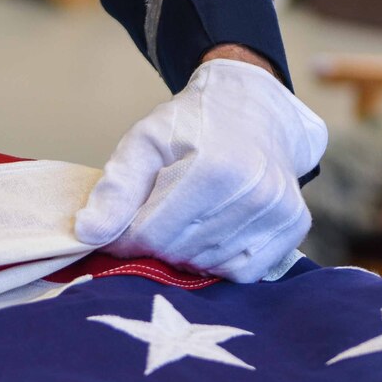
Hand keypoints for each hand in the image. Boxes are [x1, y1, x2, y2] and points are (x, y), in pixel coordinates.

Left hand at [74, 56, 328, 281]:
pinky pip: (242, 271)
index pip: (152, 235)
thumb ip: (115, 188)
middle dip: (156, 243)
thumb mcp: (145, 142)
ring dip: (186, 251)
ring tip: (185, 218)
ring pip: (208, 265)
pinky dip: (219, 260)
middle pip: (179, 253)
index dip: (126, 237)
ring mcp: (279, 213)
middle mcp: (254, 195)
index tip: (119, 228)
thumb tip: (87, 234)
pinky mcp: (293, 227)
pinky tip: (212, 231)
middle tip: (153, 217)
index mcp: (214, 170)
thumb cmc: (194, 125)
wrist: (256, 110)